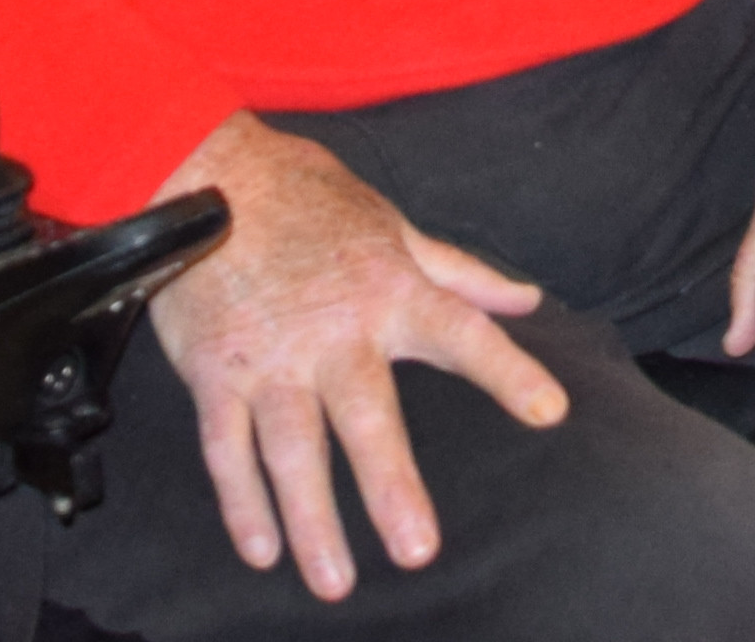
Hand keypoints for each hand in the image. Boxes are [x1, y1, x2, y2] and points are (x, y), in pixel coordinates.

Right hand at [145, 114, 563, 598]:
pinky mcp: (215, 372)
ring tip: (335, 579)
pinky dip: (241, 502)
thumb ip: (461, 273)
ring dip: (312, 518)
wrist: (205, 174)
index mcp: (388, 290)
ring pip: (293, 449)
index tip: (549, 411)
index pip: (461, 333)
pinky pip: (227, 448)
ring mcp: (271, 357)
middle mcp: (334, 331)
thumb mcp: (394, 226)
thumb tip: (527, 300)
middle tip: (416, 549)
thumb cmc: (307, 198)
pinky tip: (263, 551)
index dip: (506, 372)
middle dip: (391, 485)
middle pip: (367, 417)